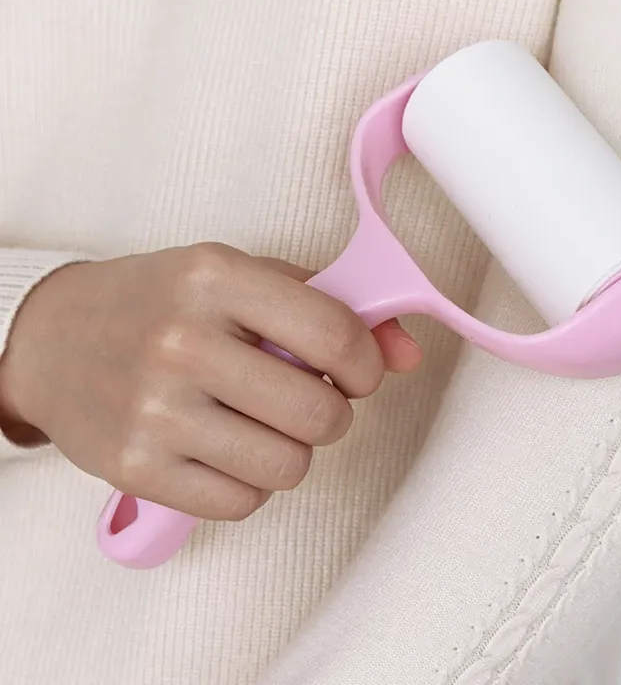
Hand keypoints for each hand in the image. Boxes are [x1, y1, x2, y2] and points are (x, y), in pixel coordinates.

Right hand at [0, 243, 420, 519]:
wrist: (53, 339)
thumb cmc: (161, 303)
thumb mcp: (243, 279)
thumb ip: (333, 306)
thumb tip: (408, 353)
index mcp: (215, 277)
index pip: (334, 333)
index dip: (366, 364)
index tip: (358, 371)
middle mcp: (182, 340)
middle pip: (319, 413)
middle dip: (332, 414)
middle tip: (306, 400)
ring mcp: (155, 409)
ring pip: (288, 466)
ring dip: (292, 451)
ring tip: (261, 424)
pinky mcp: (134, 468)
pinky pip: (242, 504)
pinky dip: (250, 484)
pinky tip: (226, 450)